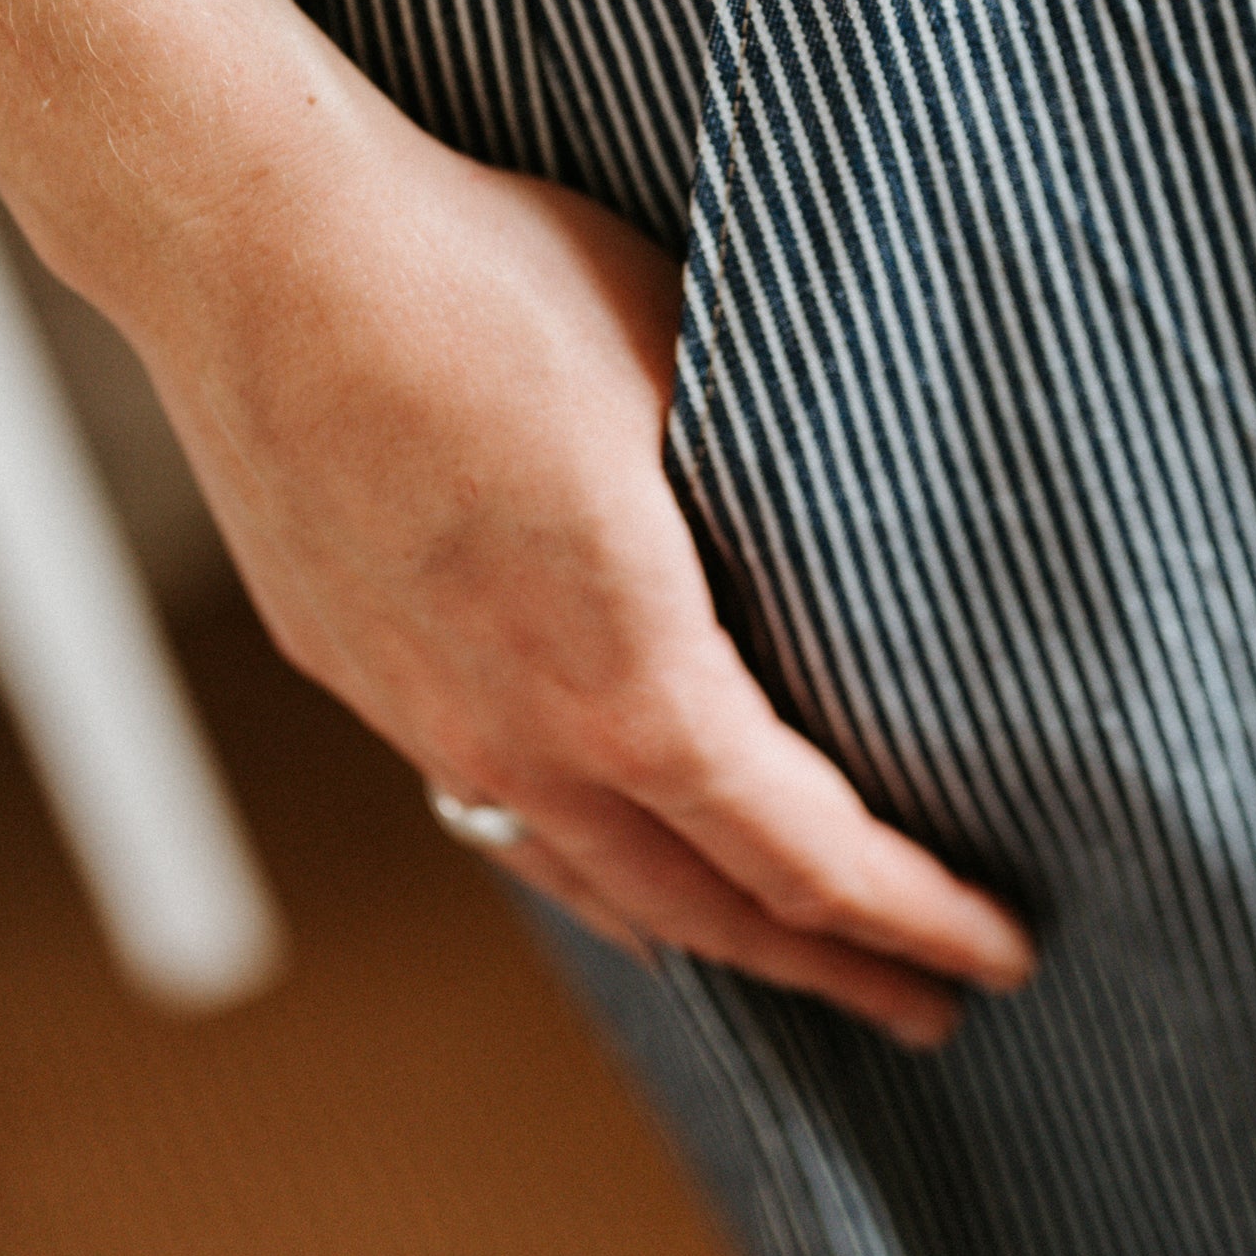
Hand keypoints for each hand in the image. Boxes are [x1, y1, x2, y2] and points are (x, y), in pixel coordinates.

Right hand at [139, 78, 1037, 1046]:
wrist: (257, 246)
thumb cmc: (487, 282)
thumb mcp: (690, 372)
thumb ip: (766, 505)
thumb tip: (848, 561)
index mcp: (631, 684)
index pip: (807, 858)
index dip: (914, 919)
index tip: (999, 954)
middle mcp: (518, 739)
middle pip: (706, 907)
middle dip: (832, 967)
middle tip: (923, 1008)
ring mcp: (419, 713)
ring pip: (586, 881)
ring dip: (702, 932)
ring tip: (779, 957)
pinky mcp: (350, 662)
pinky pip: (492, 812)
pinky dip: (581, 867)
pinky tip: (594, 856)